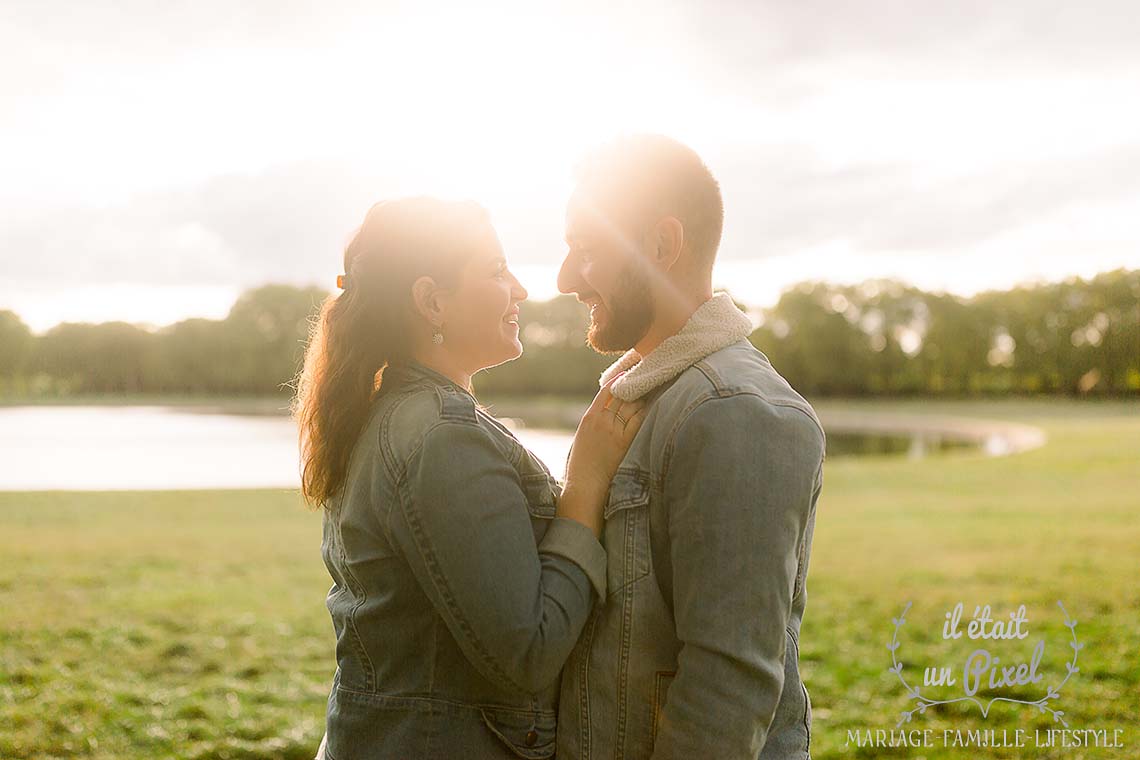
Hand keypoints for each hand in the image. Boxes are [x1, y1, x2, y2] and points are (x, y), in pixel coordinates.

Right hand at [564, 372, 646, 495]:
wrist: (585, 481)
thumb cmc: (581, 461)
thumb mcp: (582, 435)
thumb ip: (594, 421)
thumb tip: (609, 411)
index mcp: (589, 417)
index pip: (606, 392)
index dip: (617, 382)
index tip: (625, 375)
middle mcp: (602, 420)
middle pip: (621, 397)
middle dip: (632, 387)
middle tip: (643, 379)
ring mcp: (614, 430)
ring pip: (631, 407)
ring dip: (640, 397)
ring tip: (649, 389)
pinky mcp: (624, 441)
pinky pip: (637, 421)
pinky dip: (643, 411)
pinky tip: (649, 406)